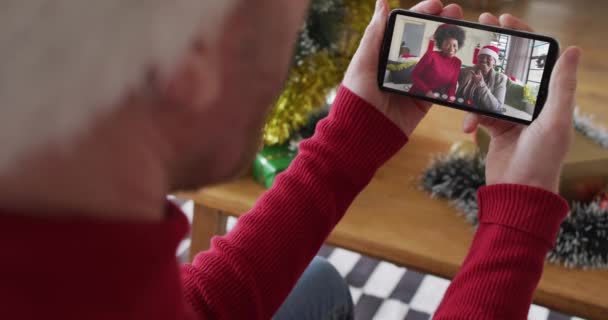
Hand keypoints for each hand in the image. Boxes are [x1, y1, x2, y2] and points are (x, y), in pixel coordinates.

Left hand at [343, 0, 462, 135]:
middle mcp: (400, 66)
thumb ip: (375, 33)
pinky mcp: (423, 100)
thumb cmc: (357, 96)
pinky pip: (441, 84)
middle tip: (457, 13)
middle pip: (425, 40)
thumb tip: (382, 2)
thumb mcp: (363, 62)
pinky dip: (452, 72)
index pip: (406, 28)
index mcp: (384, 53)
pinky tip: (464, 59)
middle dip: (441, 25)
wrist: (363, 134)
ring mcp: (413, 82)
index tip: (437, 4)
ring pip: (436, 59)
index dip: (422, 14)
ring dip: (450, 45)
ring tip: (464, 32)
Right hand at [462, 13, 580, 192]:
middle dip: (495, 49)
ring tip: (464, 76)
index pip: (536, 58)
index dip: (522, 36)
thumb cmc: (541, 159)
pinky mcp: (495, 129)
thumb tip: (574, 49)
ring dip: (477, 85)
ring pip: (490, 89)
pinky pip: (478, 112)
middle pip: (510, 68)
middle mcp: (531, 103)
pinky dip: (470, 117)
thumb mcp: (554, 121)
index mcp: (549, 97)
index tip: (503, 20)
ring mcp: (512, 116)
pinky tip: (466, 127)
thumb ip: (561, 85)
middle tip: (479, 29)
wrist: (518, 193)